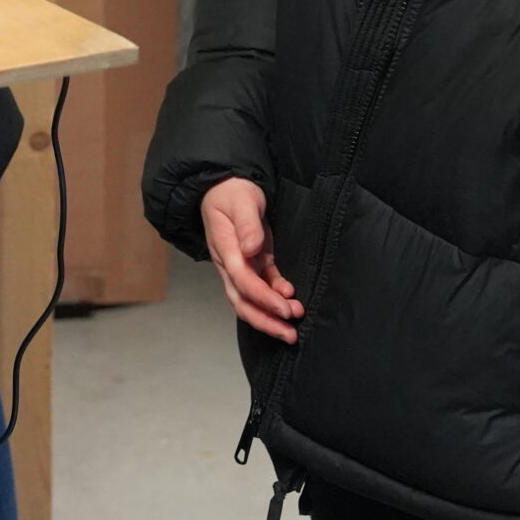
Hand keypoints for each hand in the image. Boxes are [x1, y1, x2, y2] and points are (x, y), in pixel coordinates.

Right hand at [201, 177, 301, 343]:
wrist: (226, 185)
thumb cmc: (232, 192)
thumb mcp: (241, 202)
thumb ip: (247, 225)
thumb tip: (251, 250)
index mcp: (225, 250)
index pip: (242, 281)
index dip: (263, 298)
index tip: (284, 308)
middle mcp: (230, 263)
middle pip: (243, 301)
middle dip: (266, 321)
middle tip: (290, 334)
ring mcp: (241, 265)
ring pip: (251, 300)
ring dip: (271, 315)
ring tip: (294, 324)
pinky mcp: (254, 262)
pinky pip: (263, 285)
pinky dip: (276, 296)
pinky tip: (290, 298)